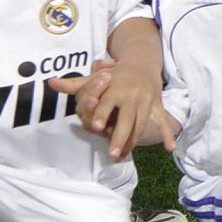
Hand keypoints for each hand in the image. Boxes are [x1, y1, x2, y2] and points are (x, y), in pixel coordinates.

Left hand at [50, 58, 174, 159]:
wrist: (142, 64)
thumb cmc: (113, 75)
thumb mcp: (94, 77)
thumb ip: (74, 84)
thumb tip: (51, 83)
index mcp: (115, 88)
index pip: (106, 104)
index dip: (102, 114)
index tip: (97, 128)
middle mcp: (131, 96)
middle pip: (126, 119)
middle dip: (119, 136)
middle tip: (112, 154)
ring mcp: (145, 102)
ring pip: (140, 124)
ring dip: (133, 141)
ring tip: (123, 156)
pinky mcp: (155, 106)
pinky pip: (162, 121)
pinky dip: (167, 134)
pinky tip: (170, 149)